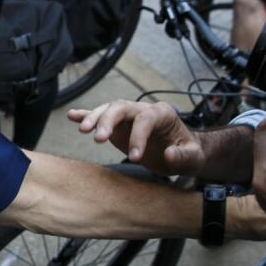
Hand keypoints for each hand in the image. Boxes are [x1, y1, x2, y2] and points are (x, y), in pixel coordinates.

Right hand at [68, 100, 205, 177]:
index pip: (146, 119)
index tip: (134, 157)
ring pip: (109, 109)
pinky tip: (72, 116)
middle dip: (109, 120)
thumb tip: (168, 153)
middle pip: (122, 107)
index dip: (138, 136)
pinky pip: (101, 115)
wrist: (182, 151)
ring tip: (83, 130)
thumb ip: (183, 156)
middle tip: (98, 139)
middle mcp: (143, 110)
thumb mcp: (193, 158)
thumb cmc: (189, 153)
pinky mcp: (118, 125)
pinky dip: (86, 115)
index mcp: (163, 114)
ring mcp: (129, 116)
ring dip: (95, 118)